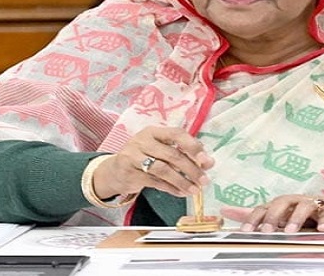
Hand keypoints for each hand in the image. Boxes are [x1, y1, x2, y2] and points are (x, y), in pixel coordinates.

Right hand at [93, 126, 213, 198]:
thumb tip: (208, 162)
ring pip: (163, 170)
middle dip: (191, 169)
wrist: (114, 171)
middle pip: (172, 154)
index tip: (206, 160)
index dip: (193, 146)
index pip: (177, 134)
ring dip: (182, 181)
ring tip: (194, 190)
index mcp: (154, 131)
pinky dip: (170, 188)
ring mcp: (133, 156)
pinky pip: (154, 182)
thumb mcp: (160, 150)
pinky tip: (181, 193)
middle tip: (204, 180)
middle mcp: (142, 141)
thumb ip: (183, 154)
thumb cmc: (143, 157)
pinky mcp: (129, 173)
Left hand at [220, 195, 323, 232]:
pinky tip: (323, 228)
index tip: (244, 231)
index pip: (265, 207)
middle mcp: (299, 202)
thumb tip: (227, 211)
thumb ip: (259, 214)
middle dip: (273, 216)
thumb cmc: (312, 213)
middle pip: (283, 202)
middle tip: (267, 232)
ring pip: (305, 206)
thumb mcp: (285, 215)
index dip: (254, 218)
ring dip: (297, 218)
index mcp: (285, 205)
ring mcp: (317, 205)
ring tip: (290, 231)